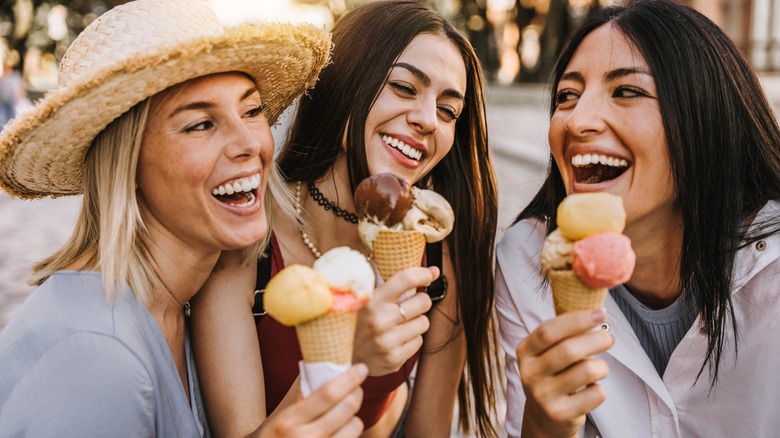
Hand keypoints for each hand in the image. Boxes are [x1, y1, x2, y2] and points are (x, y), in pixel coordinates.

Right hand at [255, 364, 367, 437]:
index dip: (349, 379)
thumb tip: (328, 366)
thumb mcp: (283, 414)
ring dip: (354, 415)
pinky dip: (349, 431)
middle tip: (356, 387)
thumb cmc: (276, 433)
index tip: (361, 368)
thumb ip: (303, 392)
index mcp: (289, 421)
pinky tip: (342, 429)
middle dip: (356, 392)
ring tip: (346, 413)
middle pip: (346, 408)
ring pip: (354, 426)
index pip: (328, 394)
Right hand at [353, 266, 437, 375]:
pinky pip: (418, 341)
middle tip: (409, 304)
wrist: (338, 355)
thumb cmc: (358, 321)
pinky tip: (396, 338)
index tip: (430, 274)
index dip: (423, 274)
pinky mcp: (393, 360)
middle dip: (420, 301)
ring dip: (416, 321)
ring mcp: (387, 342)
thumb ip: (395, 284)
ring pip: (424, 322)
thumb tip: (435, 271)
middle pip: (422, 302)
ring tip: (399, 324)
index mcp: (371, 301)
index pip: (405, 280)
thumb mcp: (366, 299)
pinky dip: (411, 338)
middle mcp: (380, 321)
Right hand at [517, 310, 612, 437]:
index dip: (577, 320)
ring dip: (601, 366)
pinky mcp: (559, 414)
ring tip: (599, 368)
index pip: (548, 331)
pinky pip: (595, 394)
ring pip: (587, 371)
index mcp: (525, 351)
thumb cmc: (554, 374)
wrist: (545, 417)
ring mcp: (542, 395)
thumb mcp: (549, 352)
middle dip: (596, 340)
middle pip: (569, 350)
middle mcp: (529, 373)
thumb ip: (565, 333)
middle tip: (609, 338)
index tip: (600, 313)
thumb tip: (597, 311)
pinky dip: (600, 389)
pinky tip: (591, 390)